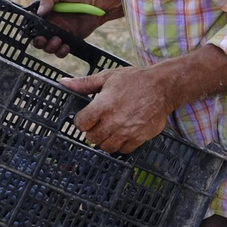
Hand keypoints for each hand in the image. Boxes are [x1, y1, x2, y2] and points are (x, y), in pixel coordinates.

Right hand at [31, 0, 114, 55]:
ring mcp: (59, 33)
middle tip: (44, 39)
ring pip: (48, 47)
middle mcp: (50, 24)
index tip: (33, 32)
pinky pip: (61, 51)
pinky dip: (61, 52)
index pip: (32, 24)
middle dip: (38, 42)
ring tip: (58, 40)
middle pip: (37, 39)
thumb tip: (40, 12)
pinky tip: (66, 46)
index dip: (29, 30)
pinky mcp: (69, 40)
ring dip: (50, 47)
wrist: (98, 4)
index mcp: (45, 13)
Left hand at [58, 67, 172, 153]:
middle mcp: (114, 121)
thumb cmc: (135, 79)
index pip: (81, 123)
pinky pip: (123, 150)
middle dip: (93, 130)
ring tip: (110, 129)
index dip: (82, 120)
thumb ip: (84, 83)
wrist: (163, 87)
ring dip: (105, 140)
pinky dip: (121, 144)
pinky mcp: (139, 137)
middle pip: (92, 137)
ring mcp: (127, 131)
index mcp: (103, 105)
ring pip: (106, 147)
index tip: (87, 116)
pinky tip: (122, 133)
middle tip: (99, 122)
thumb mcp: (108, 76)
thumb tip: (63, 83)